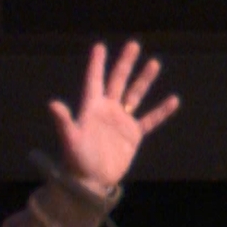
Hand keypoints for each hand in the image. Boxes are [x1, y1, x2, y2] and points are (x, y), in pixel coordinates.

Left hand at [49, 41, 178, 195]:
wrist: (90, 182)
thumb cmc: (76, 160)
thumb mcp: (70, 139)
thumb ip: (64, 121)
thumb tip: (52, 104)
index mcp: (91, 108)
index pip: (94, 80)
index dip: (97, 64)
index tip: (100, 46)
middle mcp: (106, 111)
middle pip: (117, 81)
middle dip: (125, 63)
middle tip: (133, 44)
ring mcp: (120, 122)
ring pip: (135, 96)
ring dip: (144, 80)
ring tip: (154, 63)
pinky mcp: (132, 135)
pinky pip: (149, 120)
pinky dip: (161, 111)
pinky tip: (173, 100)